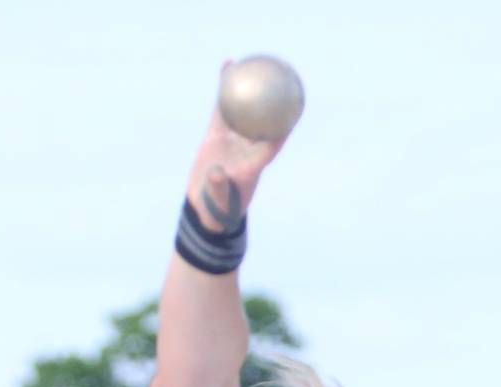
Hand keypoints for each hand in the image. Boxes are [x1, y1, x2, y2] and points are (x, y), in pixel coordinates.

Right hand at [184, 62, 289, 232]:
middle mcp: (247, 149)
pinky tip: (227, 69)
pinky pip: (223, 108)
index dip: (284, 129)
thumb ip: (219, 186)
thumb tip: (217, 172)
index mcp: (253, 164)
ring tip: (256, 64)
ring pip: (244, 110)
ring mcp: (232, 141)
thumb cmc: (217, 208)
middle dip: (274, 103)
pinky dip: (225, 90)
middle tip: (282, 78)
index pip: (273, 144)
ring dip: (250, 89)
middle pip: (265, 122)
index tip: (295, 111)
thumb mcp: (218, 200)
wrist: (205, 207)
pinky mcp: (216, 136)